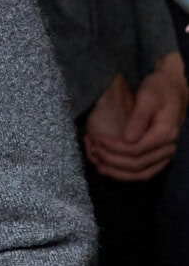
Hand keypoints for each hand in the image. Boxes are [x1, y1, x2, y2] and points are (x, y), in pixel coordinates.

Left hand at [85, 56, 185, 181]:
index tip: (97, 140)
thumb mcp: (147, 97)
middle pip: (136, 165)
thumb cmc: (158, 91)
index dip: (113, 148)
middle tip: (92, 149)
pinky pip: (141, 173)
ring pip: (139, 174)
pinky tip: (108, 167)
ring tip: (96, 162)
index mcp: (165, 134)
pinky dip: (123, 173)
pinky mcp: (158, 158)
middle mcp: (167, 149)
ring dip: (115, 171)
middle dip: (110, 160)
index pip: (136, 150)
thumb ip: (138, 118)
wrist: (172, 92)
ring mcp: (164, 156)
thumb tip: (126, 139)